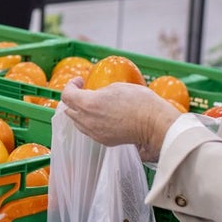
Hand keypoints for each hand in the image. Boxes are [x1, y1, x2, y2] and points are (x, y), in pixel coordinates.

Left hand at [59, 78, 182, 162]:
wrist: (154, 124)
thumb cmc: (139, 102)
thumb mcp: (116, 87)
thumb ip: (99, 92)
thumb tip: (95, 95)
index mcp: (88, 104)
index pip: (66, 95)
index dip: (71, 86)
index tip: (80, 81)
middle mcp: (87, 120)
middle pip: (69, 110)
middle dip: (74, 99)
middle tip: (84, 91)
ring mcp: (94, 133)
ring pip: (78, 122)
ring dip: (81, 112)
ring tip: (93, 105)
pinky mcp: (103, 140)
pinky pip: (89, 130)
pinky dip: (90, 122)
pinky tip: (103, 116)